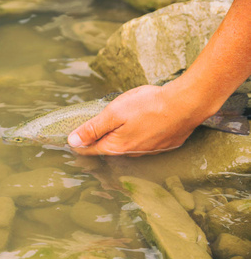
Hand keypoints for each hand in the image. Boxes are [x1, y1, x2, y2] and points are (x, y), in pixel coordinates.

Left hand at [67, 85, 205, 155]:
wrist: (187, 104)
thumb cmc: (149, 106)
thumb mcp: (114, 113)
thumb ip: (93, 128)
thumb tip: (72, 142)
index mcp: (116, 147)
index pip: (90, 150)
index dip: (78, 144)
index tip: (70, 139)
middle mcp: (131, 154)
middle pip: (108, 149)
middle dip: (98, 141)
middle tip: (89, 132)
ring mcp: (149, 152)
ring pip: (126, 147)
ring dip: (118, 139)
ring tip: (114, 127)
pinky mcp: (162, 146)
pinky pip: (143, 144)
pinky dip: (136, 137)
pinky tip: (139, 127)